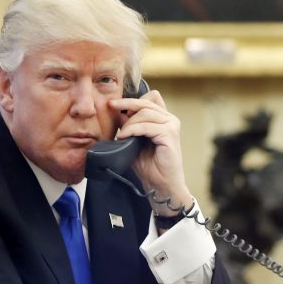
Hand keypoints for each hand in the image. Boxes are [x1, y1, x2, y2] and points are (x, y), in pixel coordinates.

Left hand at [108, 90, 191, 215]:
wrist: (160, 185)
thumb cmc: (150, 167)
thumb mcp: (134, 142)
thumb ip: (129, 127)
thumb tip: (118, 113)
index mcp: (163, 119)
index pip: (150, 98)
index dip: (133, 99)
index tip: (115, 104)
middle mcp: (170, 119)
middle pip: (146, 102)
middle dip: (125, 103)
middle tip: (110, 106)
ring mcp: (171, 126)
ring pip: (145, 113)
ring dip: (128, 123)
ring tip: (120, 135)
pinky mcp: (170, 135)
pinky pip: (146, 126)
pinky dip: (132, 130)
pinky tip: (123, 138)